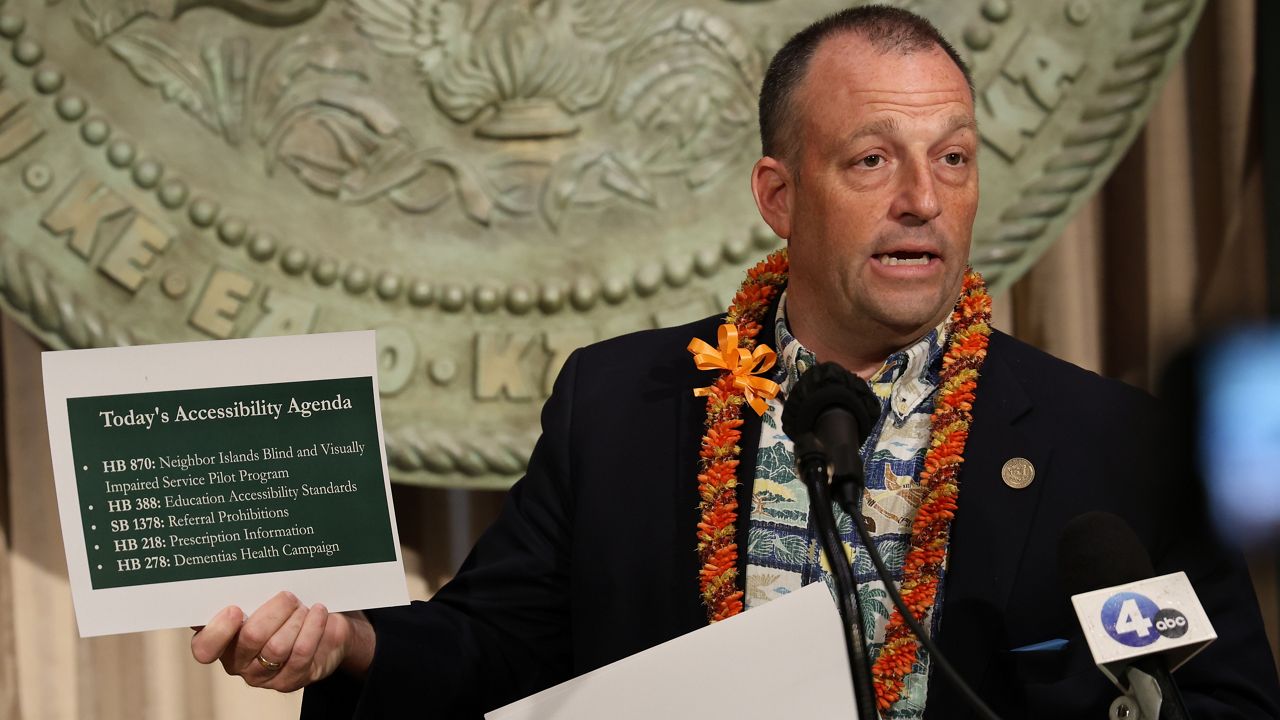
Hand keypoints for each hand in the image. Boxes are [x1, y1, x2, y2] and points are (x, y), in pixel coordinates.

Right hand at [190, 591, 375, 691]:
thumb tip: (236, 575)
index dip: (218, 631)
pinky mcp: (290, 681)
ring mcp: (263, 676)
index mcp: (221, 641)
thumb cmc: (282, 610)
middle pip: (250, 638)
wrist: (321, 629)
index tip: (235, 609)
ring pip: (277, 647)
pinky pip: (301, 654)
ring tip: (303, 606)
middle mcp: (237, 663)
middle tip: (288, 596)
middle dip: (274, 611)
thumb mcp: (261, 599)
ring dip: (295, 619)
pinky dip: (313, 628)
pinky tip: (318, 612)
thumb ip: (244, 592)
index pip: (205, 648)